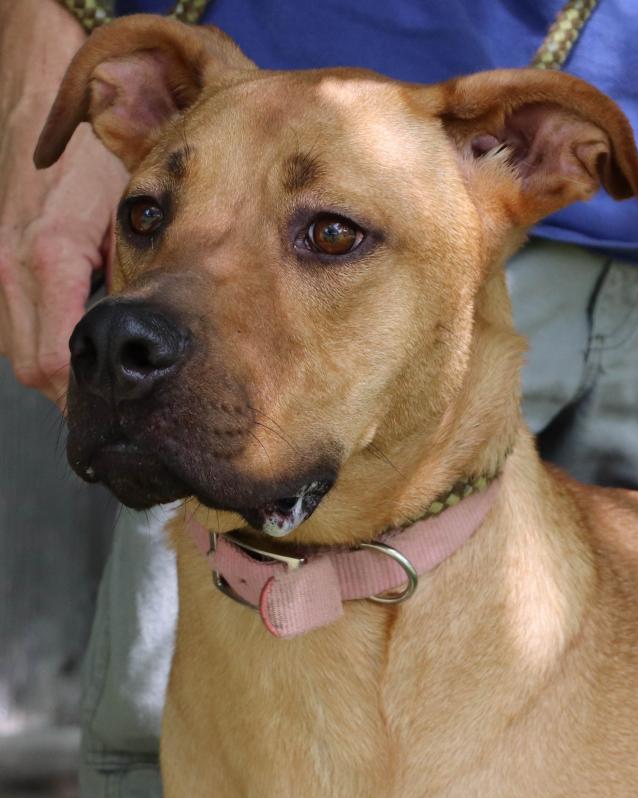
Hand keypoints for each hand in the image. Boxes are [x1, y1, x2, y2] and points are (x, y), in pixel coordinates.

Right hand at [0, 0, 126, 407]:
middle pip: (36, 368)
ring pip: (21, 348)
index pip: (55, 366)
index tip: (127, 415)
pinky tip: (86, 339)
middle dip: (78, 396)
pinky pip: (16, 319)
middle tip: (127, 410)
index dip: (90, 401)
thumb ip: (137, 270)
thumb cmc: (94, 145)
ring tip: (112, 381)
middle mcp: (11, 265)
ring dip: (64, 369)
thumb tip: (161, 330)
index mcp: (45, 257)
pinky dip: (48, 336)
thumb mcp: (128, 209)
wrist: (36, 80)